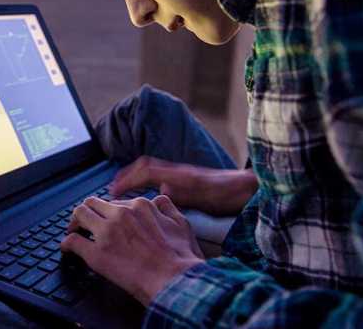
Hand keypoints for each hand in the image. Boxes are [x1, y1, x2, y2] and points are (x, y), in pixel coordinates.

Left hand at [60, 195, 203, 304]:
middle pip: (93, 203)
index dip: (110, 213)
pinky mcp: (96, 253)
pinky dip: (67, 244)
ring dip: (74, 223)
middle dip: (88, 212)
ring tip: (74, 232)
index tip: (108, 222)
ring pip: (79, 214)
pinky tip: (67, 249)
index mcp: (140, 206)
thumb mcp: (181, 224)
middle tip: (86, 224)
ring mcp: (107, 233)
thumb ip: (167, 208)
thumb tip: (160, 200)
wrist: (175, 280)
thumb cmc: (181, 258)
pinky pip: (72, 242)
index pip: (116, 203)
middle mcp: (121, 214)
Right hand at [110, 156, 258, 215]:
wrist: (249, 188)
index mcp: (180, 174)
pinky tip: (148, 191)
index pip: (146, 171)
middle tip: (113, 188)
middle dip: (127, 174)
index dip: (127, 180)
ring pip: (153, 168)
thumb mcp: (207, 198)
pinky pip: (161, 174)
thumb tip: (161, 190)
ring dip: (136, 176)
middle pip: (146, 165)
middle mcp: (180, 170)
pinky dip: (148, 180)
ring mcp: (184, 173)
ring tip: (124, 188)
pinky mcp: (189, 178)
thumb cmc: (231, 195)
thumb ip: (184, 194)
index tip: (114, 191)